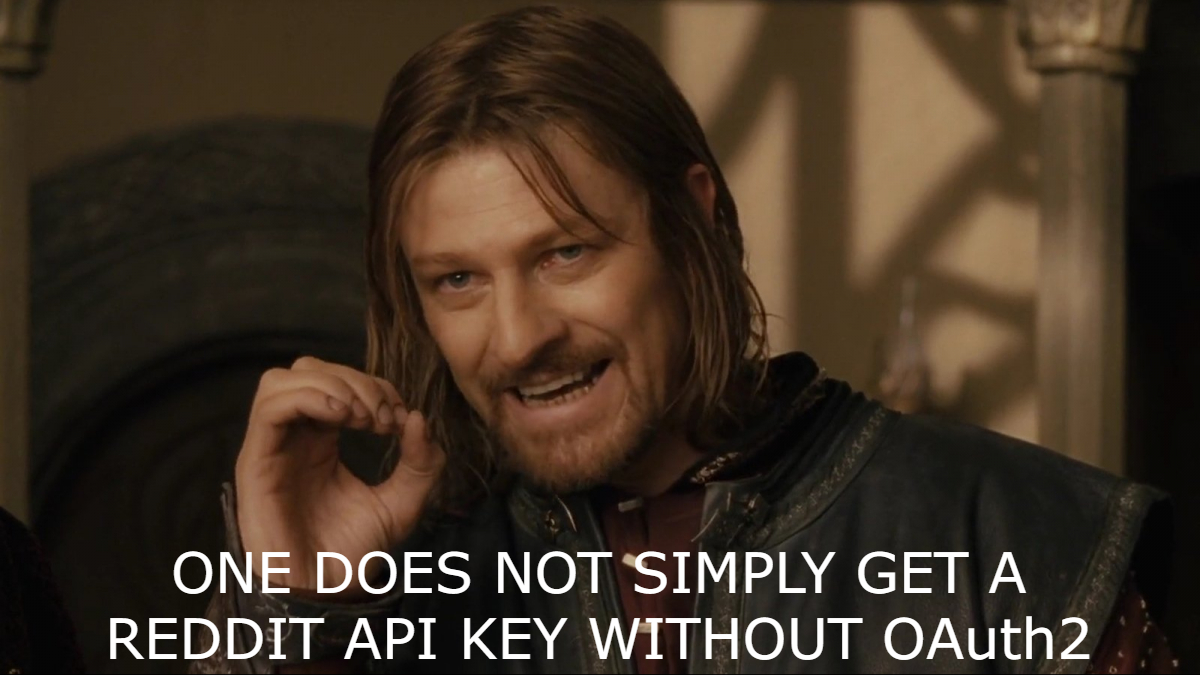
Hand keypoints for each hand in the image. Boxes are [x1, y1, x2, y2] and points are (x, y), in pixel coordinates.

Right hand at [233, 356, 444, 597]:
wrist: (325, 593)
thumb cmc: (355, 551)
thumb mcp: (404, 502)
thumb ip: (420, 462)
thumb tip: (419, 417)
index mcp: (322, 439)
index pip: (339, 383)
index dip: (374, 387)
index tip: (400, 419)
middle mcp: (294, 437)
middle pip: (310, 370)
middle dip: (355, 381)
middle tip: (383, 417)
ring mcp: (272, 447)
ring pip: (283, 380)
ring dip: (331, 385)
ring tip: (361, 417)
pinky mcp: (255, 462)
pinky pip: (269, 408)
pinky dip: (308, 398)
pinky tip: (341, 418)